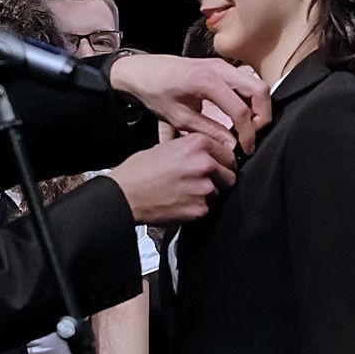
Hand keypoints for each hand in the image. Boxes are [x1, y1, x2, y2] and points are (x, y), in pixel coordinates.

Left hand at [108, 53, 270, 155]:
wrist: (143, 71)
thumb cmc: (155, 92)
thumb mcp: (179, 118)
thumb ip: (209, 131)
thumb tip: (232, 146)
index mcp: (206, 81)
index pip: (241, 110)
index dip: (248, 134)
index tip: (246, 149)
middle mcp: (219, 68)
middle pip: (260, 90)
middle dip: (262, 117)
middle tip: (252, 136)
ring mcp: (223, 65)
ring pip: (257, 84)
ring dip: (258, 107)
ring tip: (246, 128)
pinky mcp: (222, 67)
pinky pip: (247, 82)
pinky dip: (250, 100)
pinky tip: (239, 117)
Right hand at [108, 133, 235, 224]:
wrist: (125, 195)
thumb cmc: (138, 172)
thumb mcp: (166, 145)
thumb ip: (191, 149)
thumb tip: (205, 153)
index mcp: (198, 144)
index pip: (228, 152)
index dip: (223, 161)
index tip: (220, 165)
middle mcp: (205, 164)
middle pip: (229, 174)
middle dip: (219, 179)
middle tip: (202, 182)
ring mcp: (204, 188)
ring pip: (219, 192)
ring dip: (208, 194)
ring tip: (186, 192)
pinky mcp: (200, 209)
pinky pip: (207, 209)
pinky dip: (197, 208)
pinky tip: (181, 203)